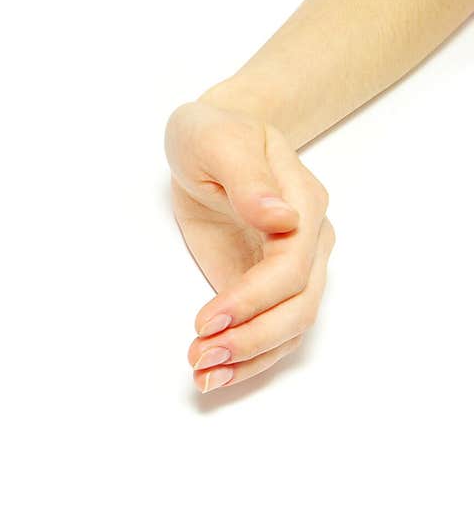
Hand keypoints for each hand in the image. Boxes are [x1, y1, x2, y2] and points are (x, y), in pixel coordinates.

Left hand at [165, 101, 333, 392]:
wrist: (213, 141)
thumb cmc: (214, 133)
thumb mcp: (217, 141)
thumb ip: (248, 179)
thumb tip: (281, 219)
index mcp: (302, 203)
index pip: (291, 265)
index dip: (252, 299)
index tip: (206, 320)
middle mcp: (309, 241)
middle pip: (299, 306)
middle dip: (251, 339)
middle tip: (200, 357)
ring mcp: (293, 268)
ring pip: (291, 329)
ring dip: (249, 360)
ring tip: (202, 377)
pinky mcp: (266, 286)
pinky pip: (270, 331)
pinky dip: (247, 359)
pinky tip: (213, 376)